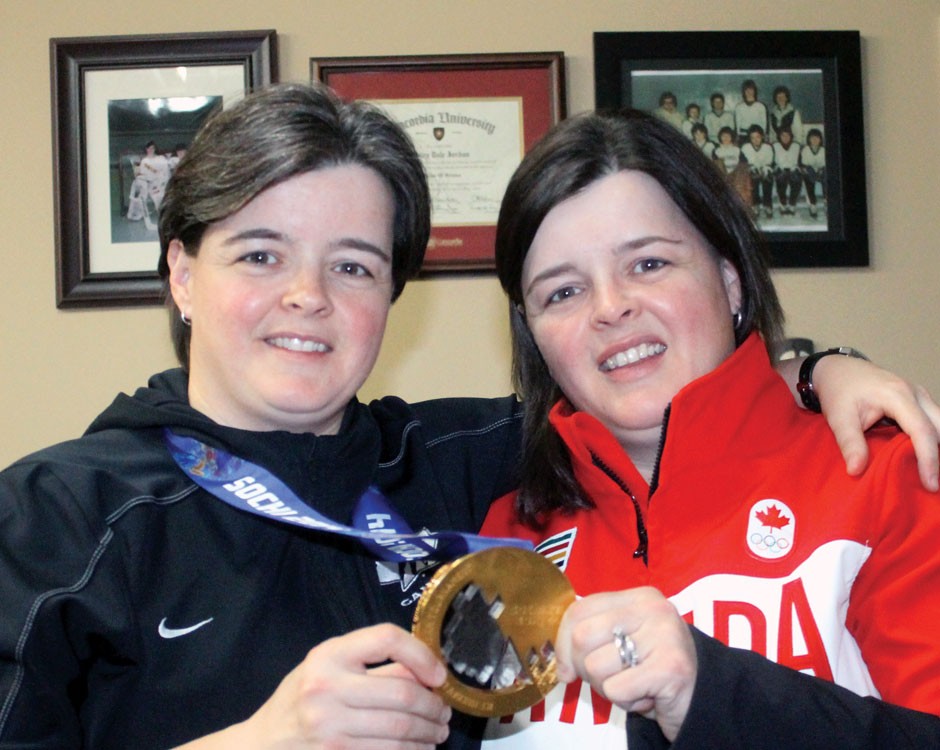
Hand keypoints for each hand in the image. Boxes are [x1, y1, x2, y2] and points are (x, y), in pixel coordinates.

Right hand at [176, 624, 450, 748]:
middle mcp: (327, 687)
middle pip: (402, 692)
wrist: (262, 743)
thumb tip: (427, 670)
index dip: (422, 654)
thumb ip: (371, 664)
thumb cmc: (301, 697)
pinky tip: (420, 749)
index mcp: (329, 655)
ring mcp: (330, 726)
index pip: (387, 639)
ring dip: (428, 732)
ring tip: (438, 732)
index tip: (439, 674)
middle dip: (433, 705)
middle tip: (444, 712)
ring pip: (400, 729)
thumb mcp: (327, 666)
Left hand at [554, 588, 696, 741]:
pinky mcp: (670, 667)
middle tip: (612, 677)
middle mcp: (652, 608)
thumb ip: (591, 638)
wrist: (706, 696)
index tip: (568, 668)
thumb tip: (560, 666)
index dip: (563, 644)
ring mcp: (664, 635)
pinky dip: (627, 701)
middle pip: (582, 637)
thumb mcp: (623, 641)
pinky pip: (617, 689)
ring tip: (636, 684)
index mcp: (637, 596)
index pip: (579, 610)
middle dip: (586, 668)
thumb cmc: (654, 668)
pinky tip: (648, 696)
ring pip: (596, 667)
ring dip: (610, 688)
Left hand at [813, 355, 939, 491]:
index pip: (922, 431)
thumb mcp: (838, 417)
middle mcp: (915, 393)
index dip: (929, 459)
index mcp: (898, 395)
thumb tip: (856, 471)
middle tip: (934, 483)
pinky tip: (927, 458)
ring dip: (937, 448)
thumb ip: (850, 443)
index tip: (930, 484)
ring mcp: (919, 395)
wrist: (837, 369)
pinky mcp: (918, 400)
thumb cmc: (838, 391)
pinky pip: (934, 421)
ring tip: (932, 474)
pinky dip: (933, 439)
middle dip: (939, 456)